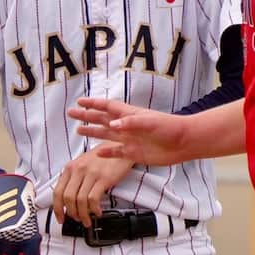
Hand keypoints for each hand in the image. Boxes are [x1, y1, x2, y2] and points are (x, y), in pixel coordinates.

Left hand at [51, 147, 133, 225]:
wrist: (118, 146)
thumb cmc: (102, 157)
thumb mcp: (82, 164)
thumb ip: (73, 179)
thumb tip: (68, 200)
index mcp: (70, 168)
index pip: (57, 192)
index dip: (57, 208)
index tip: (60, 217)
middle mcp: (78, 170)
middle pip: (68, 198)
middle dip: (71, 213)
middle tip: (76, 219)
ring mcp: (91, 173)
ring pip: (80, 201)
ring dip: (83, 214)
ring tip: (87, 219)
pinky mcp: (104, 178)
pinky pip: (94, 199)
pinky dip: (94, 209)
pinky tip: (97, 211)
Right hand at [66, 96, 192, 165]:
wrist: (184, 143)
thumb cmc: (169, 127)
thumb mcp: (150, 122)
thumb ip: (130, 123)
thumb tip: (111, 126)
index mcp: (129, 114)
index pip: (107, 107)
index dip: (93, 104)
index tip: (80, 101)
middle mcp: (127, 126)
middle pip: (102, 119)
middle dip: (87, 116)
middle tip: (71, 113)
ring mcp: (129, 140)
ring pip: (106, 135)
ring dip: (93, 132)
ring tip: (79, 130)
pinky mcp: (134, 153)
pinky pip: (116, 153)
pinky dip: (106, 153)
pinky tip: (97, 154)